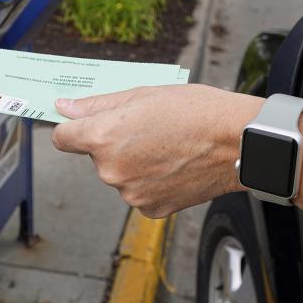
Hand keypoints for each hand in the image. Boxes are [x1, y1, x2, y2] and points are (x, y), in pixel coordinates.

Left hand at [51, 84, 262, 217]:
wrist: (239, 143)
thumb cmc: (196, 111)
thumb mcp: (142, 94)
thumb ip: (97, 105)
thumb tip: (64, 108)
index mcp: (103, 138)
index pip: (63, 138)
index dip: (73, 128)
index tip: (83, 125)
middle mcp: (111, 171)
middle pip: (96, 156)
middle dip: (113, 143)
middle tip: (147, 129)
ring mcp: (130, 193)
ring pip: (119, 174)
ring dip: (133, 162)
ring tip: (166, 146)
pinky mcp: (150, 208)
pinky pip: (139, 191)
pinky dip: (150, 180)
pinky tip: (173, 166)